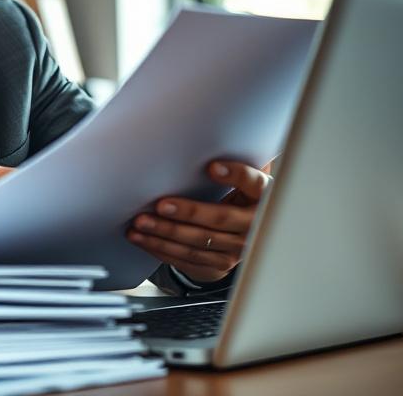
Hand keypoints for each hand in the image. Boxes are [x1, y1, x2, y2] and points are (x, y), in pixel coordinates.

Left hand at [126, 160, 270, 283]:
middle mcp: (253, 226)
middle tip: (161, 205)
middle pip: (220, 219)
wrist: (245, 233)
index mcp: (261, 196)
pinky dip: (161, 249)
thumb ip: (233, 162)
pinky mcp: (218, 265)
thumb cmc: (236, 195)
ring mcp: (236, 250)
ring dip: (166, 234)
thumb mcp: (242, 179)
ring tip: (141, 223)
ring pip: (199, 243)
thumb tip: (208, 136)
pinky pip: (187, 259)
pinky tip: (143, 239)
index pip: (254, 184)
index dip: (235, 175)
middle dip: (188, 212)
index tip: (212, 167)